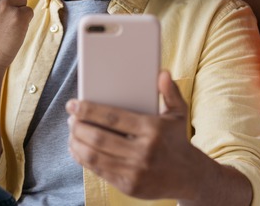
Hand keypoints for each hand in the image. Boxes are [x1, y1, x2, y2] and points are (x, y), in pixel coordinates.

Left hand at [66, 71, 201, 199]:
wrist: (189, 176)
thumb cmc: (177, 139)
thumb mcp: (179, 113)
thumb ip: (170, 92)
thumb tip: (162, 73)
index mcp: (153, 129)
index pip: (113, 118)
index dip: (89, 110)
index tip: (74, 104)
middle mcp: (143, 151)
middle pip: (99, 137)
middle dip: (78, 126)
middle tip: (70, 118)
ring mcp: (135, 171)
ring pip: (95, 155)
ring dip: (77, 143)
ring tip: (72, 133)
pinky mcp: (129, 186)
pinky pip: (99, 171)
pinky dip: (83, 159)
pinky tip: (78, 149)